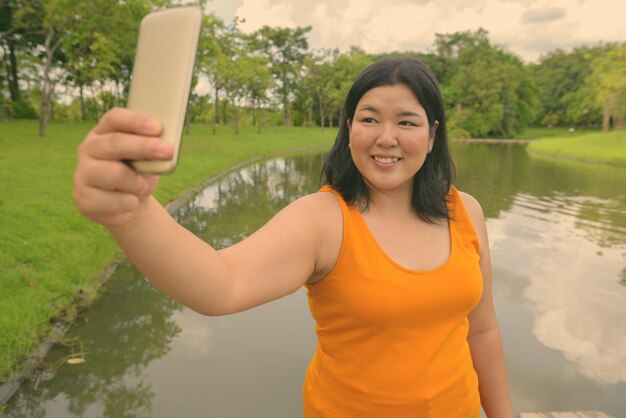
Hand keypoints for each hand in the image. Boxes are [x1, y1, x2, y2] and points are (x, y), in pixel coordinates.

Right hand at [72, 107, 173, 228]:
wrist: (128, 206)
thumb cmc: (139, 174)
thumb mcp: (147, 159)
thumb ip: (152, 151)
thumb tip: (165, 150)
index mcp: (103, 132)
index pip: (115, 119)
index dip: (135, 121)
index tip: (157, 127)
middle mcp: (88, 149)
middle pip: (115, 143)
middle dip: (144, 146)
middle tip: (168, 151)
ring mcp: (82, 173)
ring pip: (115, 174)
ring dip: (138, 183)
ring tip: (142, 188)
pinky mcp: (82, 198)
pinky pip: (113, 201)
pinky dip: (130, 204)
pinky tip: (130, 203)